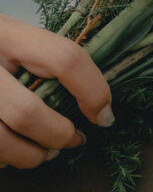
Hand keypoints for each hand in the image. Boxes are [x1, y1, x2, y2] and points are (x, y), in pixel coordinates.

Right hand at [0, 13, 113, 169]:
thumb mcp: (8, 35)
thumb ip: (41, 57)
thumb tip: (95, 100)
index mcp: (4, 32)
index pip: (64, 58)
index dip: (94, 91)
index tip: (104, 114)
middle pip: (27, 113)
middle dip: (58, 135)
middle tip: (72, 140)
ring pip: (1, 143)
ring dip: (31, 157)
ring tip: (43, 153)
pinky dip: (3, 159)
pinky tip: (9, 151)